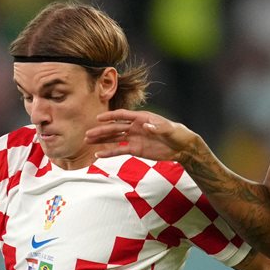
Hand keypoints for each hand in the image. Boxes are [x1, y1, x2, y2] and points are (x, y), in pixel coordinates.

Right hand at [85, 110, 201, 163]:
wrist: (182, 147)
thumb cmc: (178, 134)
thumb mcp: (170, 130)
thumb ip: (158, 128)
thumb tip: (146, 126)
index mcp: (142, 118)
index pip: (122, 115)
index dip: (110, 117)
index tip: (98, 118)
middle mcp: (135, 127)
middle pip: (114, 128)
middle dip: (101, 131)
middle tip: (88, 134)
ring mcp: (134, 138)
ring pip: (114, 138)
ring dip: (101, 140)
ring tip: (88, 141)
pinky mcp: (135, 149)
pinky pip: (119, 150)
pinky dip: (109, 152)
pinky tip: (98, 154)